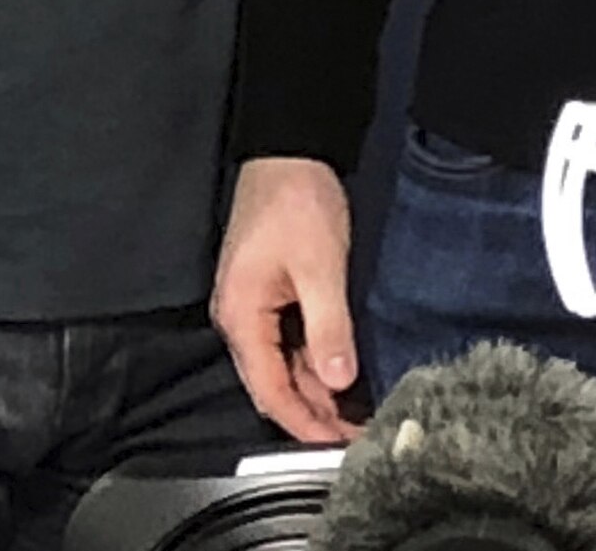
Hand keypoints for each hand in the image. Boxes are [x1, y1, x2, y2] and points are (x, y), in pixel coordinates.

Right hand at [210, 157, 360, 442]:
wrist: (289, 151)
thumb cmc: (297, 202)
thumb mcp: (319, 266)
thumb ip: (328, 327)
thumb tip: (340, 381)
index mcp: (241, 316)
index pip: (269, 390)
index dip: (303, 424)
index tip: (338, 445)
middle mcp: (240, 319)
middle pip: (273, 384)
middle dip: (313, 414)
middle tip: (356, 434)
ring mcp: (253, 307)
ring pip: (283, 365)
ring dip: (316, 390)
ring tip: (355, 412)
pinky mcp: (269, 295)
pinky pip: (288, 344)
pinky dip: (314, 363)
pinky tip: (341, 373)